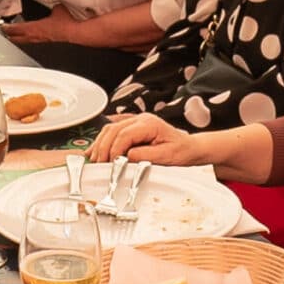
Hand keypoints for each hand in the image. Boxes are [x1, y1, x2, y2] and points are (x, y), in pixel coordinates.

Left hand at [2, 14, 76, 45]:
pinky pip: (34, 42)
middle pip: (18, 39)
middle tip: (4, 32)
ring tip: (13, 37)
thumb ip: (49, 4)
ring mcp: (42, 41)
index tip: (3, 26)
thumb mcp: (56, 7)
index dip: (8, 28)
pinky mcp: (48, 43)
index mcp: (35, 28)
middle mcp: (36, 37)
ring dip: (18, 39)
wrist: (77, 32)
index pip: (17, 29)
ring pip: (26, 42)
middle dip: (10, 36)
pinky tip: (30, 39)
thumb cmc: (68, 22)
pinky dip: (28, 40)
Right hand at [85, 114, 217, 167]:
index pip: (124, 134)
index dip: (114, 149)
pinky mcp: (132, 128)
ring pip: (110, 129)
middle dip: (103, 147)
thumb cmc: (181, 151)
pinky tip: (95, 149)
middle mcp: (140, 119)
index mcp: (149, 124)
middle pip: (113, 130)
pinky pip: (113, 131)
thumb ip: (145, 156)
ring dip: (100, 144)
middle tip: (98, 163)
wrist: (190, 148)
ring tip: (94, 159)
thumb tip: (126, 157)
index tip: (111, 163)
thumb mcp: (166, 157)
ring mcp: (135, 122)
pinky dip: (102, 141)